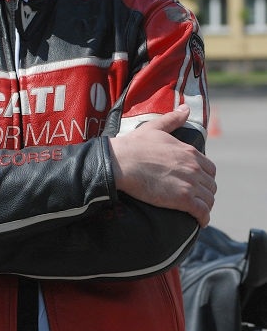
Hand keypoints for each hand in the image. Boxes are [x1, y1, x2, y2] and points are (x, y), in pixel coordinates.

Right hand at [108, 105, 216, 226]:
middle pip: (210, 185)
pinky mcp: (182, 199)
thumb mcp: (155, 127)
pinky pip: (202, 211)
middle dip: (205, 193)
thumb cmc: (133, 145)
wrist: (120, 162)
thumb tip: (186, 108)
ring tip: (198, 212)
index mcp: (189, 152)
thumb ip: (173, 119)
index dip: (205, 178)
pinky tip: (200, 221)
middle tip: (196, 200)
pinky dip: (203, 218)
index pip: (209, 169)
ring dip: (205, 206)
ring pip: (208, 199)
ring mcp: (189, 183)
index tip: (198, 184)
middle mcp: (193, 167)